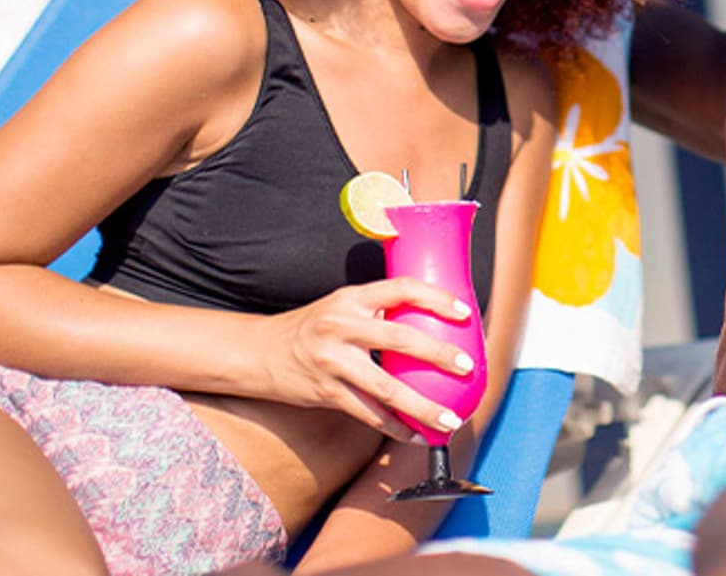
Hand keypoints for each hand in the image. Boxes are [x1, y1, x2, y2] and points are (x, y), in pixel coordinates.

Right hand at [258, 278, 477, 442]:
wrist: (258, 352)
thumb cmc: (311, 328)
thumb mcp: (340, 306)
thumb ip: (376, 311)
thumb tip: (428, 322)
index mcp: (351, 299)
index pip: (401, 289)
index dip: (436, 298)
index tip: (464, 313)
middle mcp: (342, 326)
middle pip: (400, 338)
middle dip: (438, 354)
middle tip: (466, 366)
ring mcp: (333, 362)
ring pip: (387, 389)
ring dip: (423, 408)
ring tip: (450, 421)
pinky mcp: (326, 392)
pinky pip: (369, 414)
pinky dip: (396, 428)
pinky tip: (417, 437)